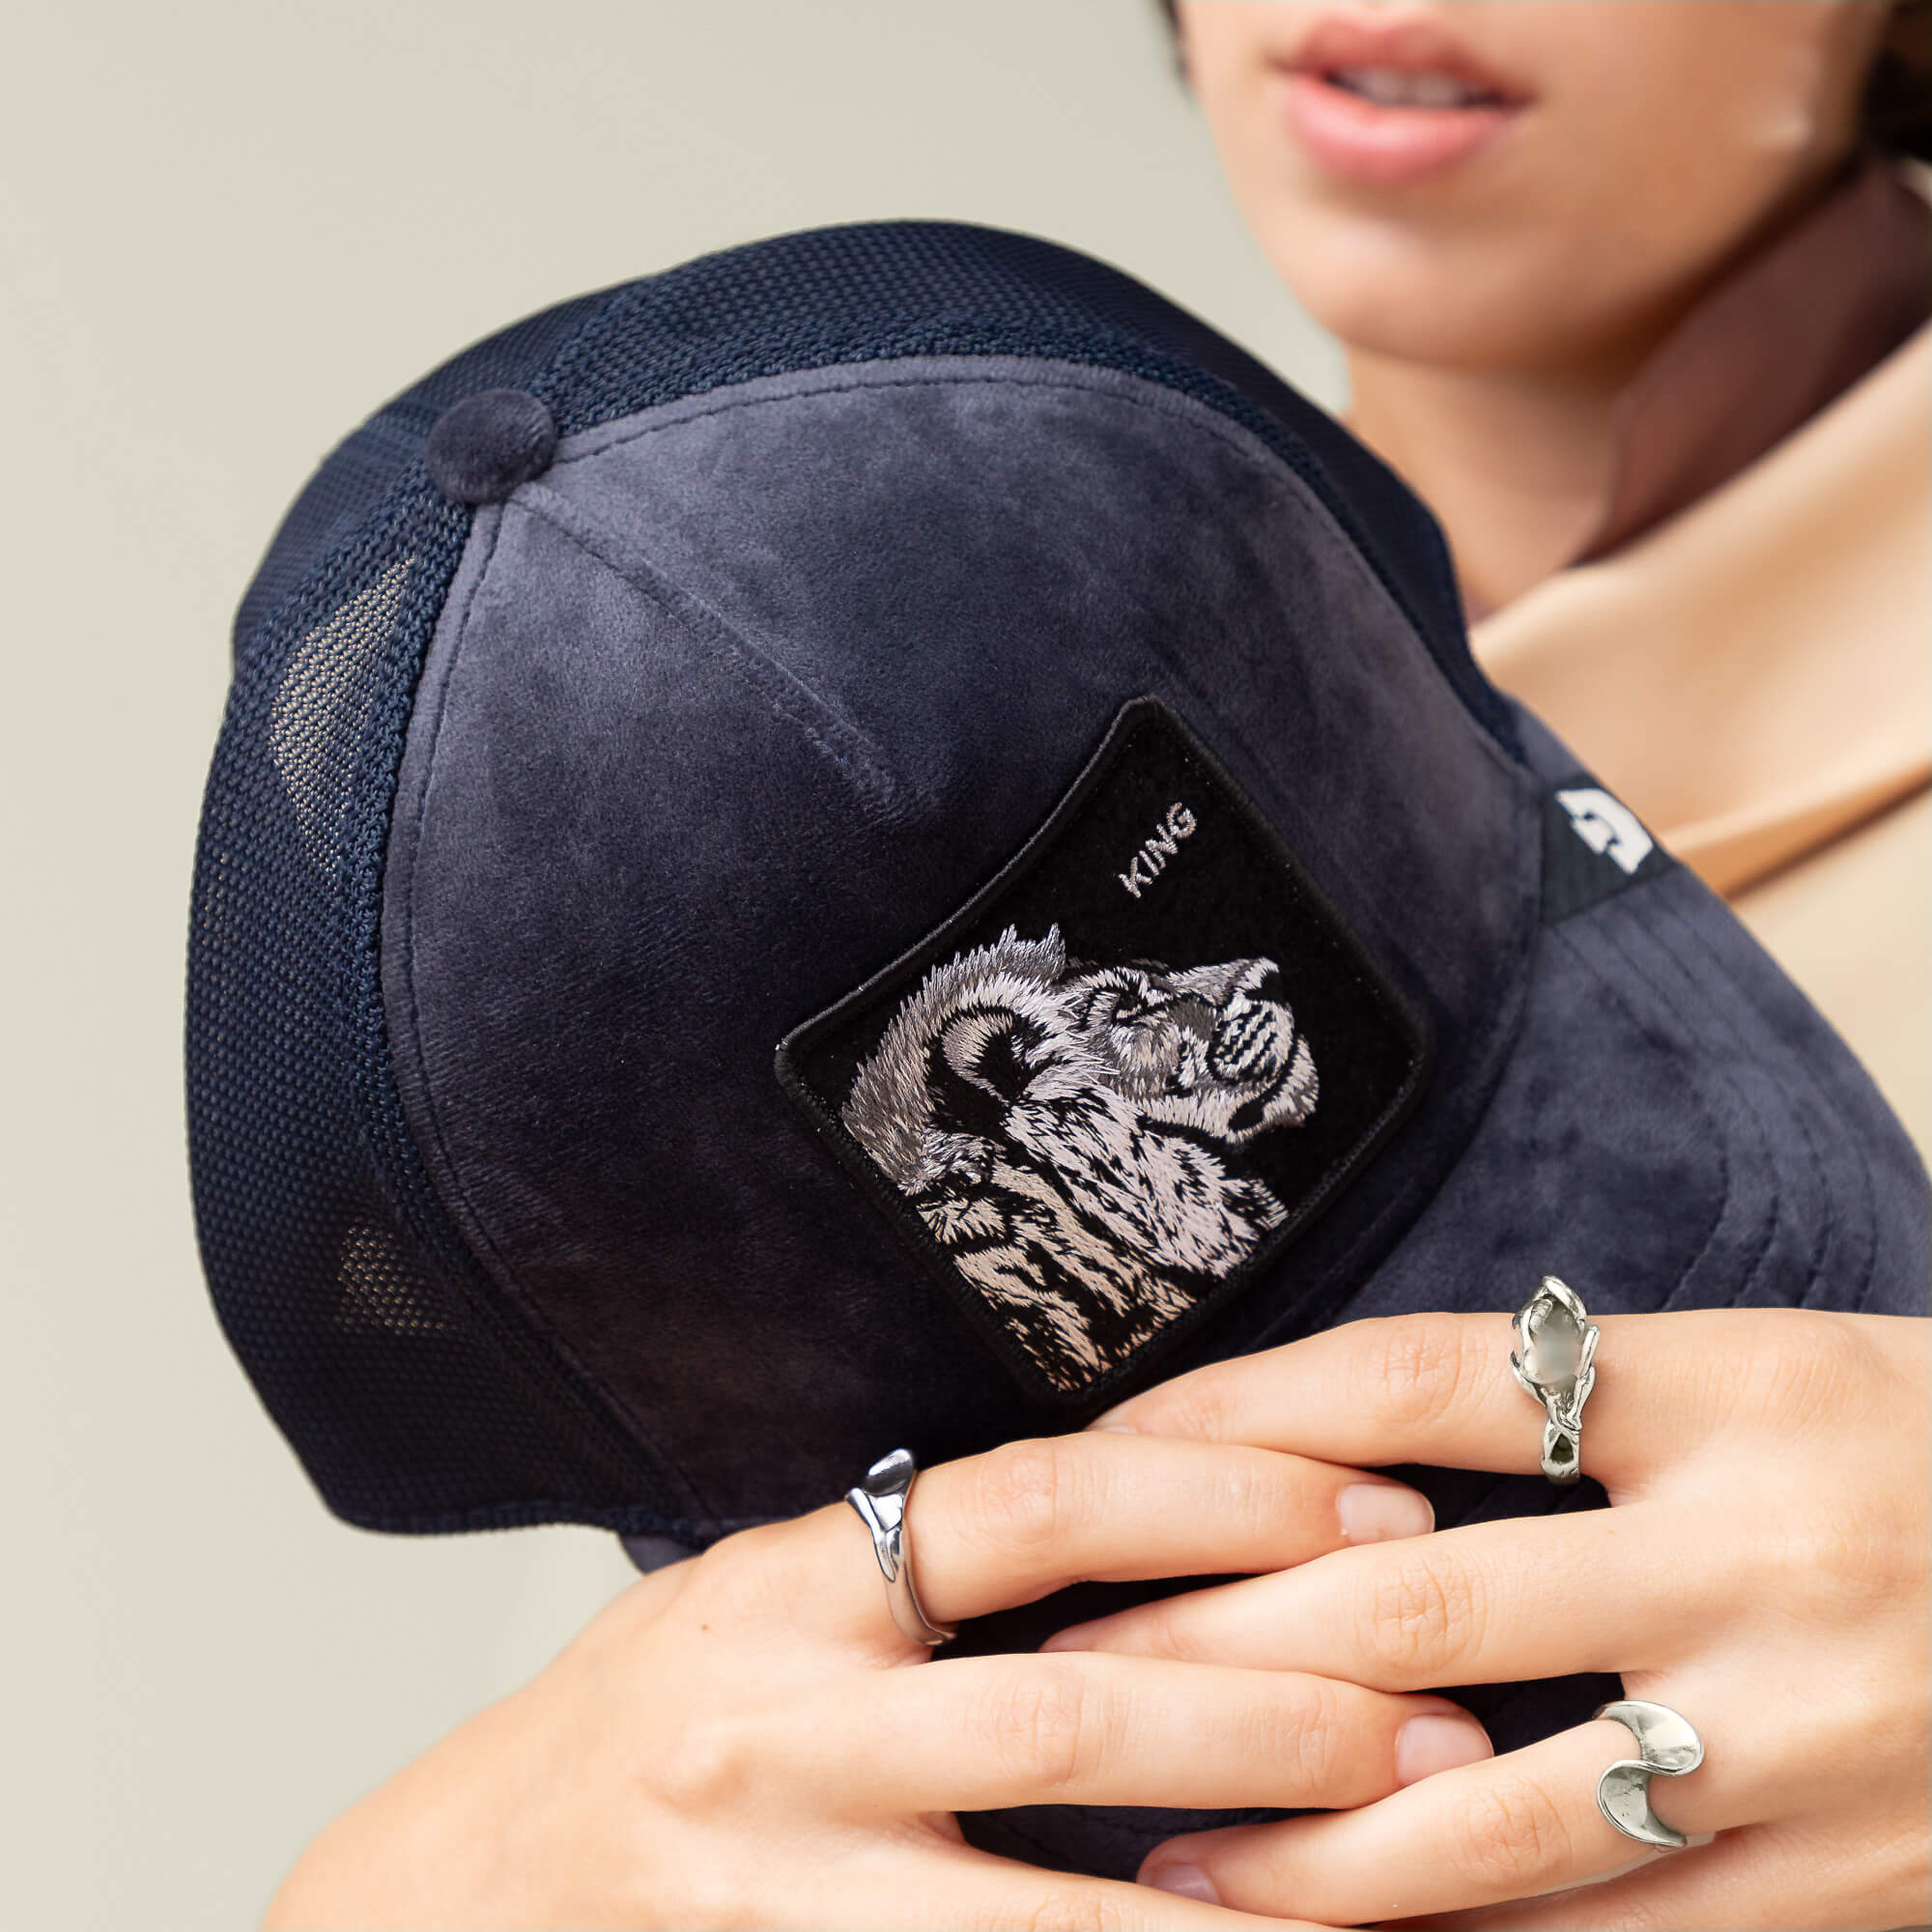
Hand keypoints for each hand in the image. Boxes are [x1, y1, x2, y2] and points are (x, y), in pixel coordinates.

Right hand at [261, 1429, 1489, 1929]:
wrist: (442, 1908)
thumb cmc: (632, 1736)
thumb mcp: (752, 1602)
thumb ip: (912, 1570)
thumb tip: (1151, 1517)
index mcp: (786, 1585)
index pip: (1034, 1504)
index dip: (1219, 1495)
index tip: (1373, 1505)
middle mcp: (778, 1733)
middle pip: (1078, 1713)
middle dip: (1284, 1716)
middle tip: (1447, 1717)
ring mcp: (777, 1896)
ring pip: (1057, 1921)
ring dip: (1250, 1909)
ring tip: (1405, 1878)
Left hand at [1047, 1309, 1930, 1930]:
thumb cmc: (1921, 1453)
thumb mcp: (1770, 1372)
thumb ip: (1572, 1409)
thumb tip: (1330, 1460)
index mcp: (1730, 1390)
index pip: (1412, 1384)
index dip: (1235, 1418)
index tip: (1106, 1460)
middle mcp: (1761, 1556)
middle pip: (1409, 1604)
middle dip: (1206, 1647)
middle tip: (1056, 1675)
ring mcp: (1812, 1739)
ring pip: (1491, 1814)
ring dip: (1298, 1853)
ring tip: (1155, 1866)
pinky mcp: (1858, 1890)